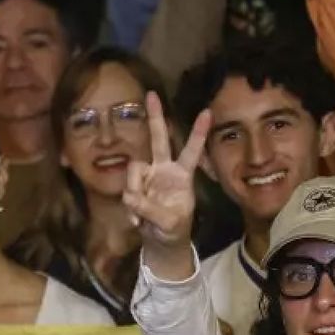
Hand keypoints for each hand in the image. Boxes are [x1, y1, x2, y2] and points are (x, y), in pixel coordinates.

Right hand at [121, 91, 209, 249]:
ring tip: (143, 214)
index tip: (207, 112)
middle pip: (160, 139)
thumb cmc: (174, 228)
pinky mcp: (134, 186)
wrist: (161, 241)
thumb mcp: (170, 223)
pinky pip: (127, 190)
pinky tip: (138, 220)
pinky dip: (131, 207)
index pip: (192, 151)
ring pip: (135, 169)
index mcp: (183, 175)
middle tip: (152, 94)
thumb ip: (153, 209)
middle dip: (155, 117)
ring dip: (136, 191)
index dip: (198, 133)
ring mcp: (148, 176)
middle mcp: (164, 169)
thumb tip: (132, 197)